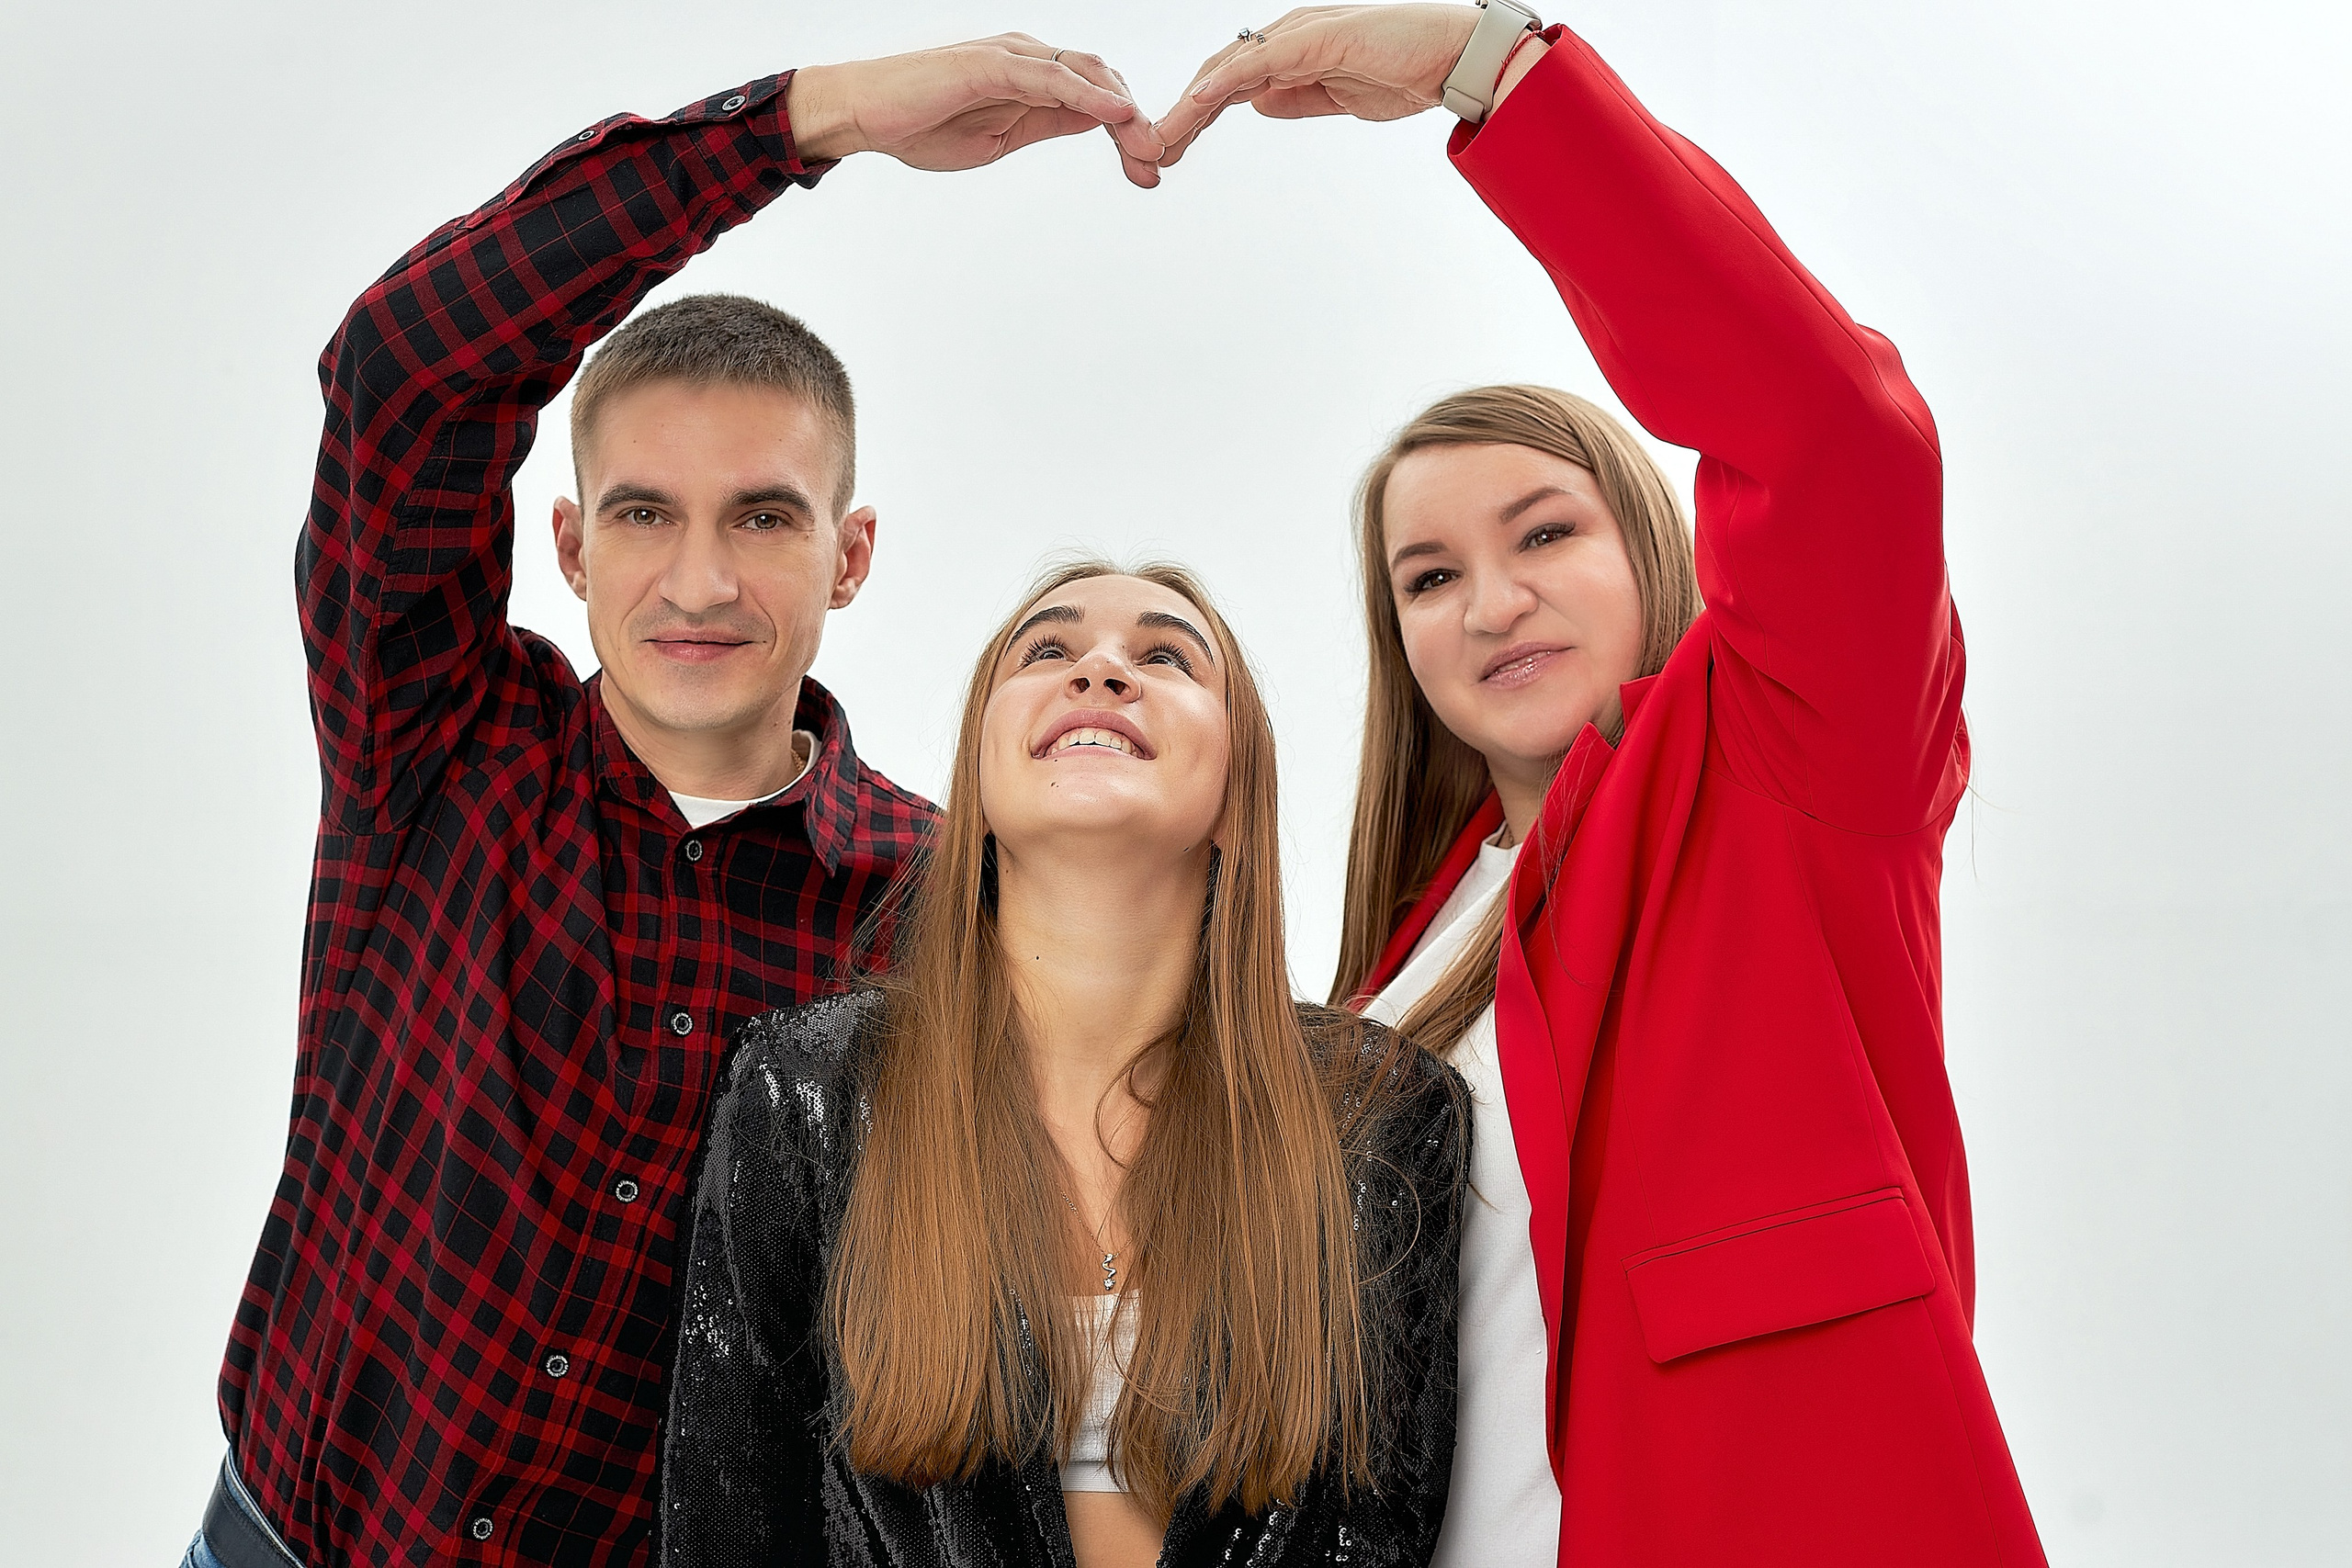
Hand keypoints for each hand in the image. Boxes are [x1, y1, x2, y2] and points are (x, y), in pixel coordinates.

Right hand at [789, 35, 1161, 187]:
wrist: (863, 115)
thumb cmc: (922, 125)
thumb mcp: (1002, 136)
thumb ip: (1048, 123)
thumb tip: (1095, 121)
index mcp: (1033, 78)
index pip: (1096, 97)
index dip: (1129, 131)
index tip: (1149, 171)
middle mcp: (1029, 58)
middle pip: (1102, 80)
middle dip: (1136, 124)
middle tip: (1157, 166)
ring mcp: (1011, 56)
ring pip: (1085, 73)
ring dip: (1122, 110)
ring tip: (1148, 145)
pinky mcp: (990, 63)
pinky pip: (1050, 76)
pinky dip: (1087, 93)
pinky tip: (1116, 112)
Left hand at [1153, 5, 1482, 164]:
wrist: (1451, 58)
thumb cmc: (1404, 72)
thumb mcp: (1337, 99)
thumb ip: (1296, 99)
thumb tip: (1259, 105)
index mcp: (1290, 56)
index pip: (1227, 88)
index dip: (1193, 119)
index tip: (1168, 151)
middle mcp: (1286, 40)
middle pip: (1216, 77)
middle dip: (1180, 116)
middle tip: (1146, 152)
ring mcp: (1297, 35)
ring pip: (1226, 69)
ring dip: (1189, 105)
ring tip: (1159, 137)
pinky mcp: (1313, 38)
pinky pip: (1257, 62)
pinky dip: (1222, 82)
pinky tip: (1195, 103)